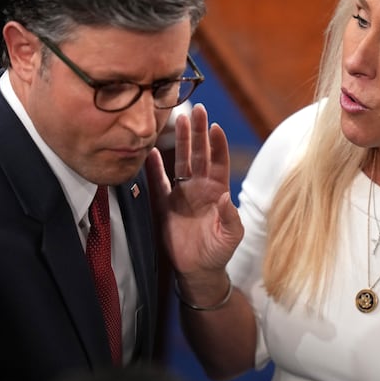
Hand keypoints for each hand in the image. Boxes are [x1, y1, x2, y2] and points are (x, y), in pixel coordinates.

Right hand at [146, 103, 243, 276]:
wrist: (198, 271)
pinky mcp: (164, 205)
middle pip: (199, 153)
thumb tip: (226, 196)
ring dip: (180, 141)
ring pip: (180, 161)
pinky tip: (149, 151)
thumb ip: (230, 217)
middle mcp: (200, 187)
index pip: (219, 161)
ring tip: (177, 118)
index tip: (215, 126)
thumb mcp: (230, 236)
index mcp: (218, 190)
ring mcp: (182, 193)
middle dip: (198, 132)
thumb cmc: (219, 252)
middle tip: (196, 109)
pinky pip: (158, 182)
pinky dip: (153, 167)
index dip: (218, 144)